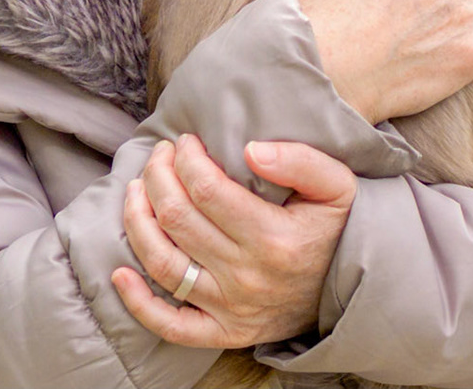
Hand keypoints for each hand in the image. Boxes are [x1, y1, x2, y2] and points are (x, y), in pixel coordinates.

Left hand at [112, 134, 355, 347]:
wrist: (352, 288)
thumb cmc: (337, 229)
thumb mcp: (337, 186)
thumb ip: (300, 161)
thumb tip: (250, 149)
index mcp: (273, 237)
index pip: (207, 189)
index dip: (186, 158)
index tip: (184, 141)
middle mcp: (247, 275)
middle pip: (178, 219)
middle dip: (158, 177)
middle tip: (159, 155)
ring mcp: (231, 307)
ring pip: (163, 264)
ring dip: (138, 222)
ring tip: (135, 190)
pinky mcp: (223, 331)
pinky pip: (170, 325)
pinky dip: (138, 303)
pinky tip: (120, 274)